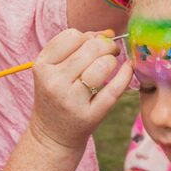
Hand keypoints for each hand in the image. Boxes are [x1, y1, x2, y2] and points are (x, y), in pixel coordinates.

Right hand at [28, 29, 132, 151]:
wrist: (52, 136)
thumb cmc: (57, 96)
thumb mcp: (54, 70)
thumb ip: (77, 48)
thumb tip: (108, 33)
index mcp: (42, 66)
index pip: (72, 36)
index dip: (89, 36)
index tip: (95, 44)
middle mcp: (54, 82)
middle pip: (90, 48)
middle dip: (106, 46)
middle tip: (111, 51)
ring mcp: (71, 100)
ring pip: (102, 66)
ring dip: (113, 61)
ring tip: (111, 65)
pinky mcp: (89, 116)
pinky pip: (114, 89)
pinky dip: (125, 75)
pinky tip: (128, 70)